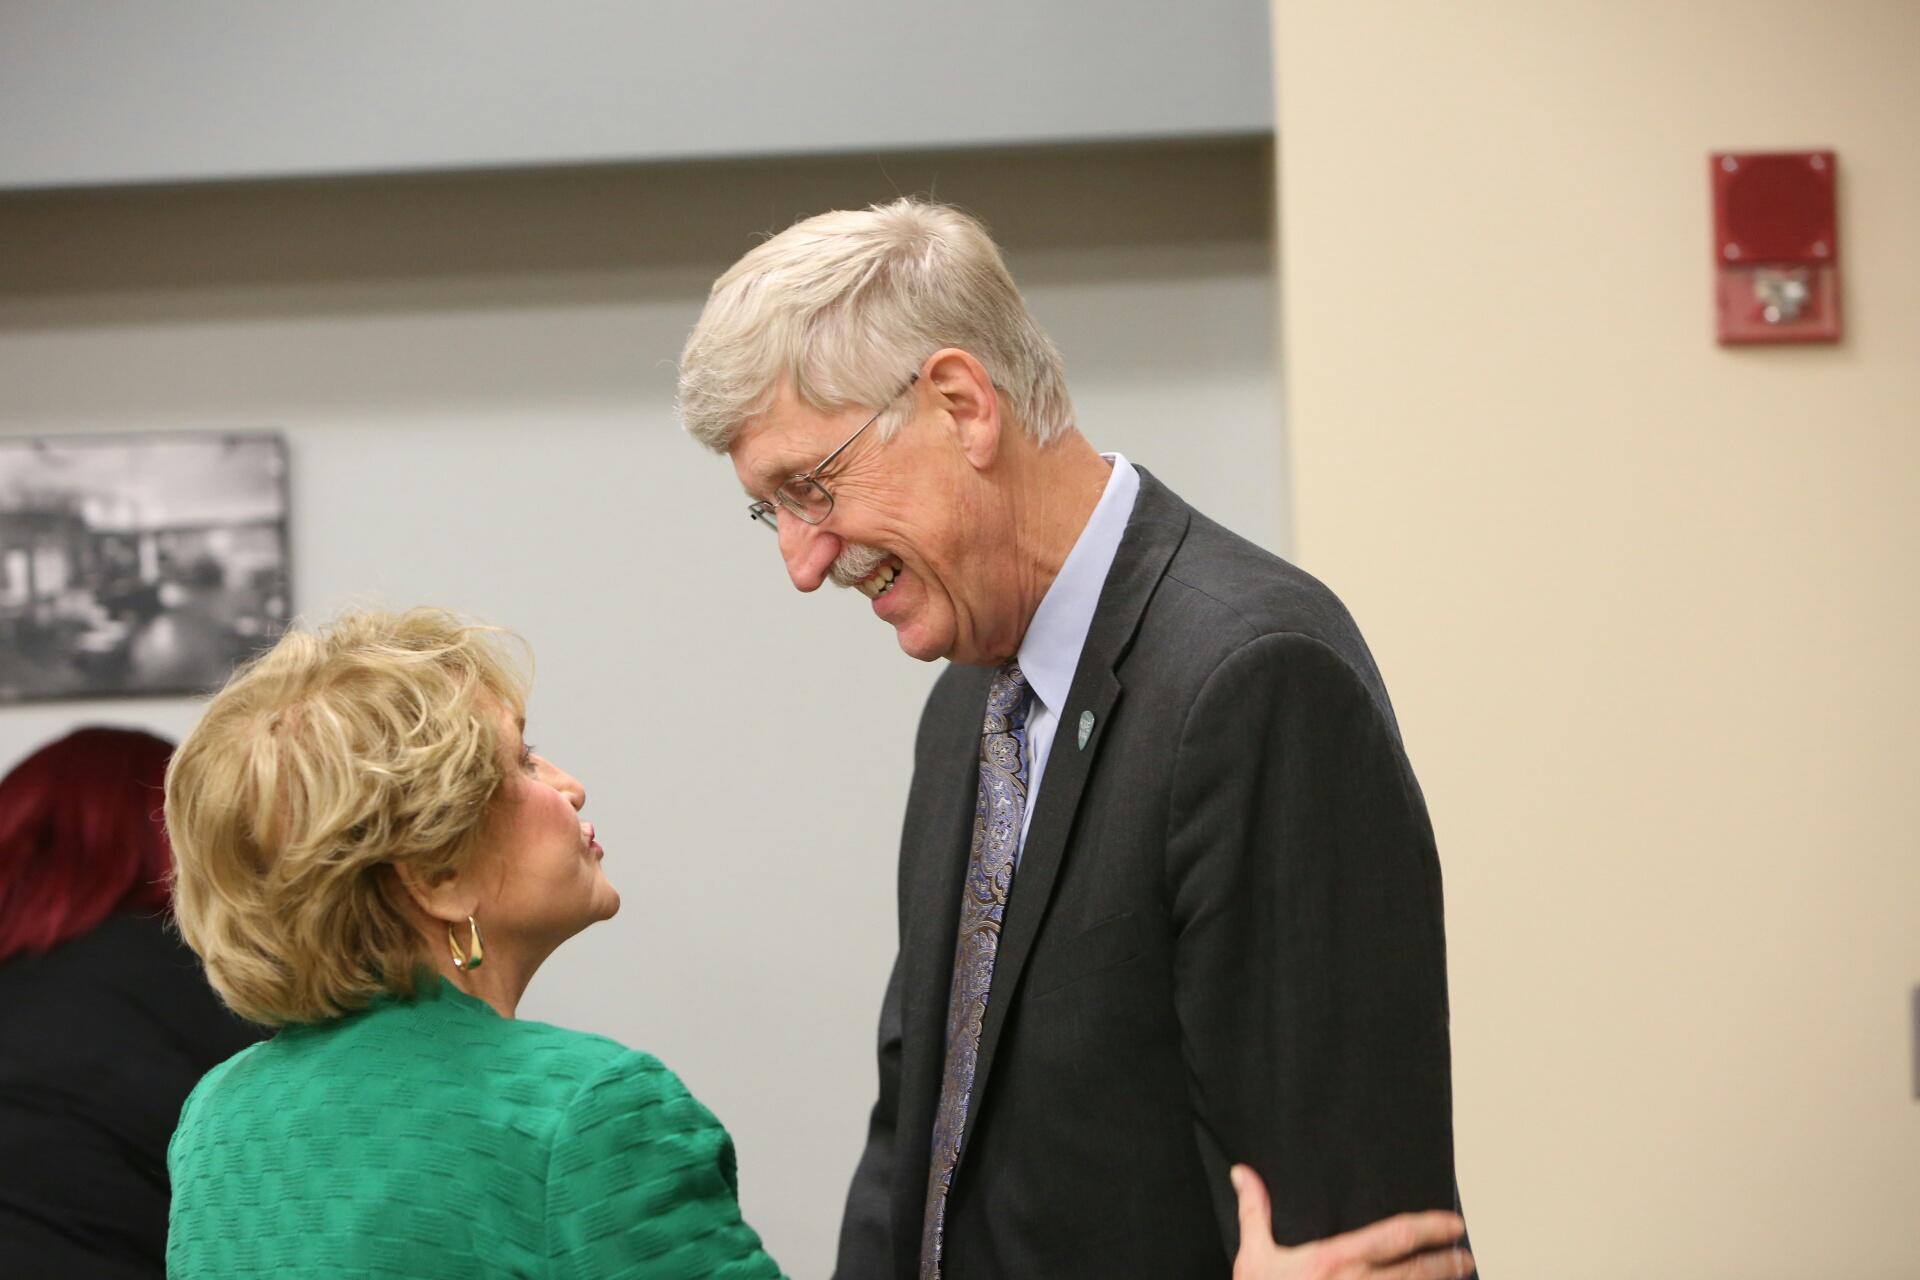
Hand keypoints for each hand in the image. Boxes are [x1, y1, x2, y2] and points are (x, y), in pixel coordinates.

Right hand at [1230, 1165, 1474, 1279]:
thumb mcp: (1253, 1256)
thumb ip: (1254, 1211)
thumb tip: (1243, 1173)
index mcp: (1335, 1259)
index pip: (1395, 1236)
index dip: (1430, 1227)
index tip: (1452, 1223)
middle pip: (1417, 1272)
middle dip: (1446, 1263)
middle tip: (1466, 1256)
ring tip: (1459, 1277)